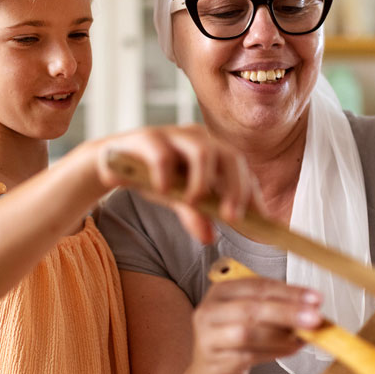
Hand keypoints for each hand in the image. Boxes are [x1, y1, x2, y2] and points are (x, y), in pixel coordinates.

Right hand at [94, 125, 257, 243]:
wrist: (112, 163)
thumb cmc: (154, 177)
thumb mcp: (178, 200)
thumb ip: (195, 216)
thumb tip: (209, 238)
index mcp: (214, 153)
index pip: (243, 172)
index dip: (253, 196)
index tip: (263, 223)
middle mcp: (199, 139)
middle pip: (231, 156)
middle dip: (236, 189)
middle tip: (232, 218)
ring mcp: (175, 135)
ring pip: (202, 150)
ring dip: (203, 181)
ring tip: (194, 203)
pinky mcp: (147, 138)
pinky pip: (162, 153)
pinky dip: (165, 172)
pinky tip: (163, 190)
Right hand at [182, 277, 320, 373]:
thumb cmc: (234, 342)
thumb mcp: (253, 318)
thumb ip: (278, 309)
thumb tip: (311, 309)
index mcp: (222, 292)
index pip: (259, 286)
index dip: (290, 292)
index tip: (315, 298)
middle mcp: (210, 311)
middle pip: (252, 308)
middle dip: (288, 312)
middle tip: (314, 318)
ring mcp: (208, 338)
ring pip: (248, 333)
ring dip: (281, 336)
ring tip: (303, 338)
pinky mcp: (214, 363)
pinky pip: (248, 357)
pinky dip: (274, 353)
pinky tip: (289, 350)